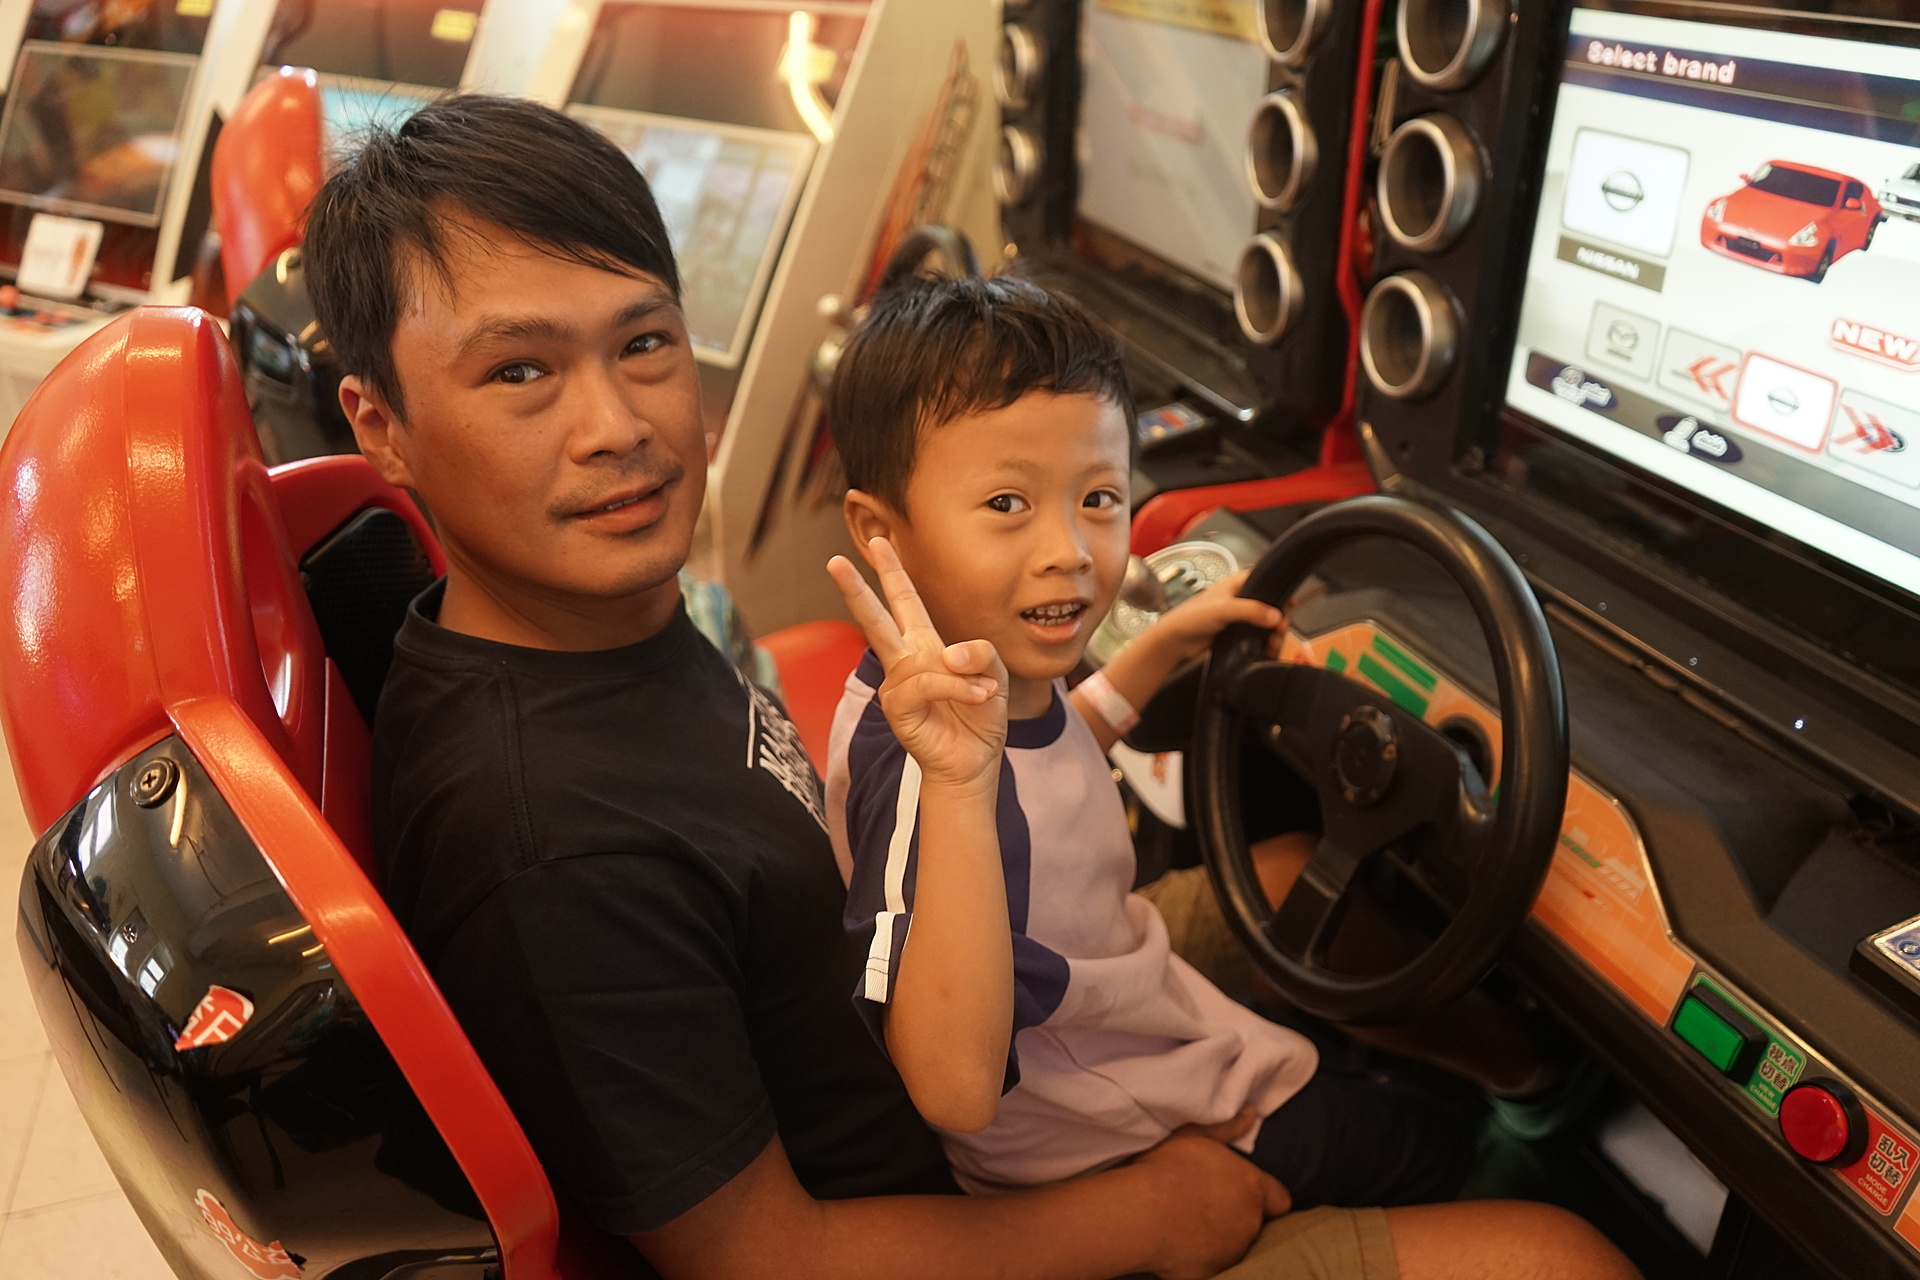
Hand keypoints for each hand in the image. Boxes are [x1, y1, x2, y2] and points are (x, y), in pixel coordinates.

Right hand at [828, 539, 1008, 792]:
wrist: (975, 762)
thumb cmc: (980, 717)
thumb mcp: (995, 674)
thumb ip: (980, 652)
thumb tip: (949, 654)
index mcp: (925, 646)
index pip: (905, 602)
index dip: (893, 572)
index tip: (879, 541)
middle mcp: (905, 662)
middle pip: (876, 620)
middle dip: (856, 590)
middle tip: (833, 560)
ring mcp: (897, 687)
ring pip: (921, 661)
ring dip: (961, 676)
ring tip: (983, 692)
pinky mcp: (897, 710)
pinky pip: (923, 683)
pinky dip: (955, 687)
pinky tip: (976, 697)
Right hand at [1129, 1109, 1290, 1279]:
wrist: (1143, 1212)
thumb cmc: (1169, 1168)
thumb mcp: (1197, 1136)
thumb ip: (1228, 1127)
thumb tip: (1252, 1112)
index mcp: (1252, 1187)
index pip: (1280, 1199)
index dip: (1266, 1197)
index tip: (1245, 1193)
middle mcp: (1250, 1222)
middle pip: (1254, 1222)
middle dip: (1235, 1214)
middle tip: (1205, 1203)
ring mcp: (1232, 1251)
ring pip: (1233, 1245)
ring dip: (1219, 1236)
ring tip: (1187, 1222)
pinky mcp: (1212, 1273)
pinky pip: (1211, 1265)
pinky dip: (1199, 1257)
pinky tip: (1177, 1243)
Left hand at [1145, 570, 1284, 665]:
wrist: (1175, 640)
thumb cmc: (1190, 617)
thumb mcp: (1224, 609)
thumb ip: (1251, 610)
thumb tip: (1275, 615)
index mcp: (1236, 584)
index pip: (1264, 581)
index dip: (1279, 590)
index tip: (1291, 602)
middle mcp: (1238, 598)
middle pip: (1268, 605)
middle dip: (1278, 618)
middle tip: (1279, 629)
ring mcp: (1237, 616)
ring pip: (1263, 623)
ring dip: (1272, 633)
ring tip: (1273, 642)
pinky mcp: (1234, 633)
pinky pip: (1255, 636)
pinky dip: (1263, 643)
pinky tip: (1265, 649)